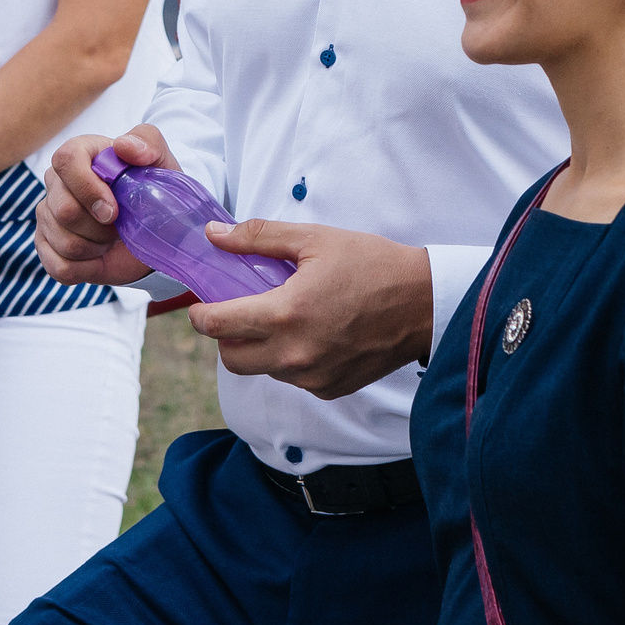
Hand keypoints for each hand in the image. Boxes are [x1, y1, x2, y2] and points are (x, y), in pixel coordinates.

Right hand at [36, 127, 159, 286]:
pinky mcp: (46, 246)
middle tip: (120, 225)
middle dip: (100, 227)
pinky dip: (87, 268)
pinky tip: (99, 256)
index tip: (113, 210)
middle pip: (63, 210)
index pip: (65, 160)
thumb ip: (147, 141)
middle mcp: (57, 183)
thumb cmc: (151, 189)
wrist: (152, 228)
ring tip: (111, 238)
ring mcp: (47, 215)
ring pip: (64, 242)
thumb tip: (123, 145)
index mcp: (80, 154)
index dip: (88, 188)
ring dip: (97, 248)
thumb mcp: (160, 161)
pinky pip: (60, 267)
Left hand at [188, 222, 433, 400]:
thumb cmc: (372, 264)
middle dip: (226, 335)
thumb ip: (258, 238)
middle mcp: (294, 355)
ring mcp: (312, 377)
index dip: (200, 314)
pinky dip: (289, 360)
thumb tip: (214, 236)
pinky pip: (292, 379)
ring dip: (259, 348)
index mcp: (285, 314)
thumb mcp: (314, 239)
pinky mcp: (330, 389)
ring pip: (262, 370)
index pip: (216, 326)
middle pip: (231, 358)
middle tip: (239, 311)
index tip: (202, 303)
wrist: (424, 303)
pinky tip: (311, 333)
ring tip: (284, 317)